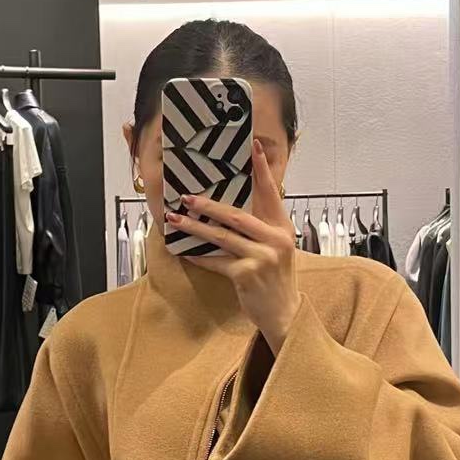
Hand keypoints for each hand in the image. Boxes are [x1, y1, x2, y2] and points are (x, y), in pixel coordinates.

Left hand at [167, 139, 302, 350]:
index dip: (261, 169)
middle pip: (236, 215)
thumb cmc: (275, 277)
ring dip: (195, 228)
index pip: (270, 193)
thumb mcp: (275, 248)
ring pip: (222, 236)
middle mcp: (275, 239)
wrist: (284, 313)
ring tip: (175, 220)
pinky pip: (216, 261)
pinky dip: (199, 256)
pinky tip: (184, 250)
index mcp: (282, 227)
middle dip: (208, 205)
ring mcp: (262, 257)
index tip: (252, 146)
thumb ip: (260, 227)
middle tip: (186, 196)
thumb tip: (227, 208)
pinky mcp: (247, 275)